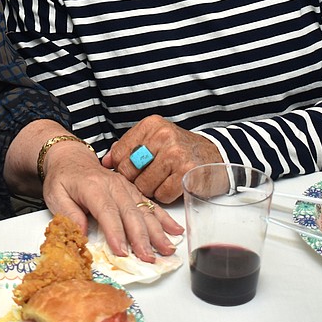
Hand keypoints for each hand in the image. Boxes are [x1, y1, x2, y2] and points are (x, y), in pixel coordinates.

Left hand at [41, 139, 182, 262]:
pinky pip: (150, 204)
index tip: (122, 252)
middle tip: (149, 258)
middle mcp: (113, 185)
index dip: (115, 232)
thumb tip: (81, 235)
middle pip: (130, 213)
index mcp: (92, 186)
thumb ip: (68, 215)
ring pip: (144, 210)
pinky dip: (164, 218)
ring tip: (167, 248)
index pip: (106, 211)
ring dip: (157, 231)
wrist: (71, 158)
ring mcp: (125, 187)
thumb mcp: (55, 195)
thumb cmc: (63, 178)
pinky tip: (175, 230)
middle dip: (141, 238)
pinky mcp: (133, 190)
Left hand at [101, 115, 224, 202]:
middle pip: (129, 171)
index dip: (121, 167)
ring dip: (151, 190)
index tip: (131, 171)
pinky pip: (162, 195)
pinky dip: (164, 196)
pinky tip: (172, 186)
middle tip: (148, 178)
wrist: (216, 154)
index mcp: (151, 125)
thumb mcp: (155, 138)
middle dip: (135, 180)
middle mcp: (163, 136)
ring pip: (144, 185)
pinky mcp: (187, 173)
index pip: (120, 153)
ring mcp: (176, 154)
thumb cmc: (180, 149)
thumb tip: (104, 162)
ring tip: (162, 181)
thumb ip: (128, 147)